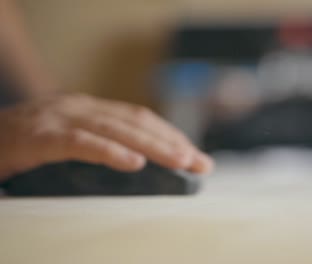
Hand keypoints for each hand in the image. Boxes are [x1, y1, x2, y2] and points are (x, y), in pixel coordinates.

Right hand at [0, 93, 213, 180]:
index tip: (195, 154)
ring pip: (116, 129)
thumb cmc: (24, 144)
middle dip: (172, 142)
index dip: (170, 134)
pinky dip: (110, 151)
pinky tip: (133, 163)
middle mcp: (80, 107)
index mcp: (89, 109)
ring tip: (180, 161)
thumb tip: (139, 168)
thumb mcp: (67, 140)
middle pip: (136, 122)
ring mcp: (60, 118)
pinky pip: (81, 143)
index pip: (140, 118)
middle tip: (200, 162)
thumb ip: (99, 148)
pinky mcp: (40, 136)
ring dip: (153, 146)